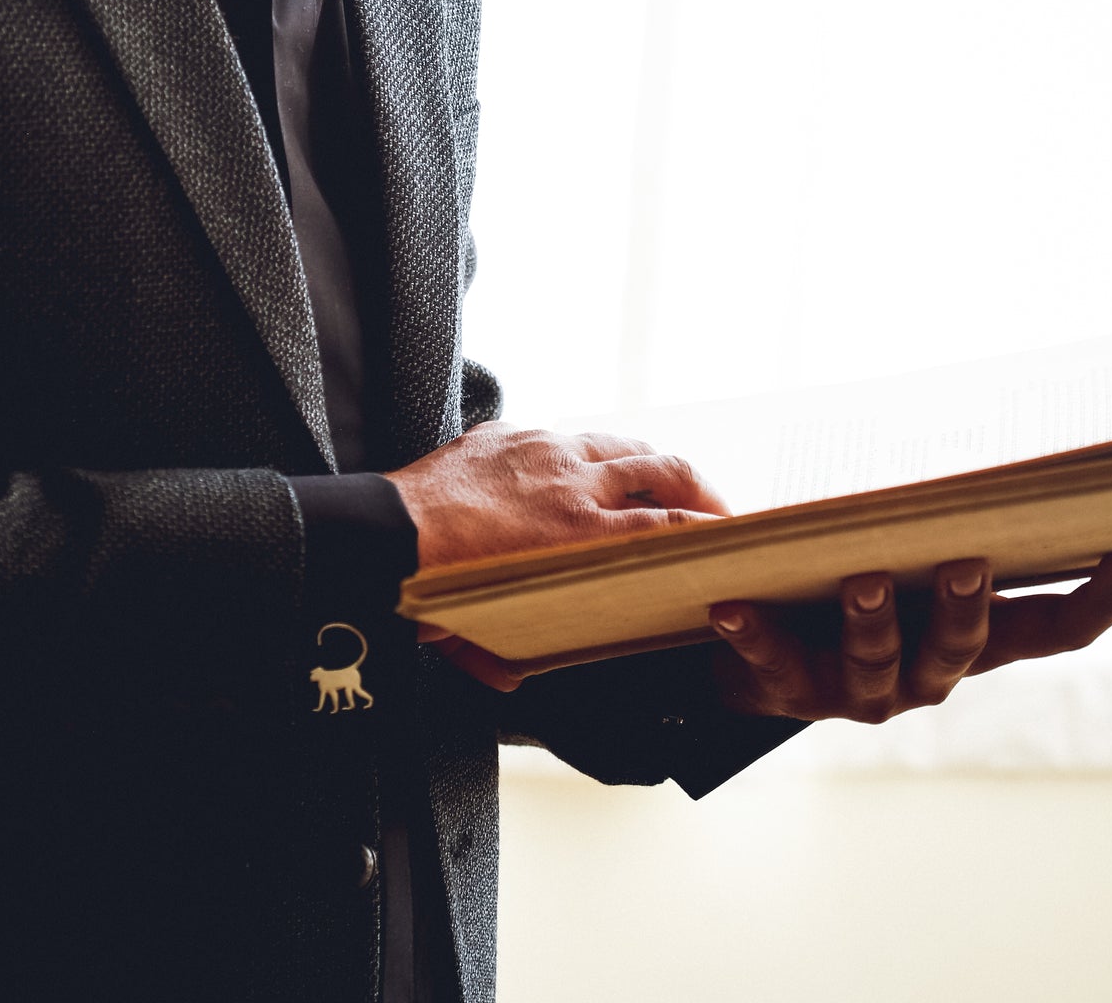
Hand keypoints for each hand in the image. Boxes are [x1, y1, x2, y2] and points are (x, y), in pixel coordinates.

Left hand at [387, 421, 728, 690]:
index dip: (708, 529)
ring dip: (646, 460)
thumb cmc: (429, 585)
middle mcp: (571, 483)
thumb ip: (500, 655)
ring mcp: (540, 449)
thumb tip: (508, 677)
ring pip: (616, 442)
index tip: (729, 537)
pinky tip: (577, 468)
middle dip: (700, 485)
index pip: (667, 525)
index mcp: (579, 534)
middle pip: (661, 468)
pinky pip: (558, 436)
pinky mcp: (506, 435)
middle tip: (716, 505)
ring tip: (662, 478)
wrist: (382, 533)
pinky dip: (579, 453)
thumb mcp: (476, 632)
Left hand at [709, 552, 1111, 722]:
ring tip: (862, 579)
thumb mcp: (908, 562)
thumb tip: (1005, 469)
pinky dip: (752, 631)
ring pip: (877, 661)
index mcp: (968, 642)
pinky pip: (770, 660)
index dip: (1101, 598)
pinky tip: (730, 606)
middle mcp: (926, 677)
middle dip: (966, 609)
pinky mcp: (788, 689)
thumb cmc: (850, 591)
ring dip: (872, 619)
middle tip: (966, 563)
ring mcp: (858, 692)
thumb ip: (945, 531)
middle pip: (962, 650)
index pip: (1053, 630)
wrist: (762, 655)